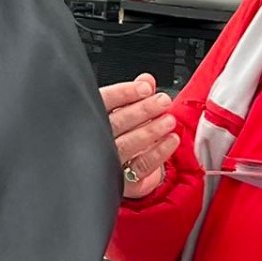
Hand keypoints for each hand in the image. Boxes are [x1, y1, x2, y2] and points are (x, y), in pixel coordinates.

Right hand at [102, 74, 178, 199]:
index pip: (103, 102)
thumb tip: (146, 79)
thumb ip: (133, 94)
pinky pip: (141, 166)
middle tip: (163, 101)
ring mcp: (106, 162)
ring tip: (168, 121)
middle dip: (142, 110)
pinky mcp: (121, 181)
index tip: (145, 88)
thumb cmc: (116, 136)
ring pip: (127, 145)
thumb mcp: (122, 111)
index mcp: (90, 118)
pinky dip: (158, 153)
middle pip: (115, 123)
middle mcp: (95, 140)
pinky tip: (171, 141)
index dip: (124, 93)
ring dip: (151, 131)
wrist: (114, 172)